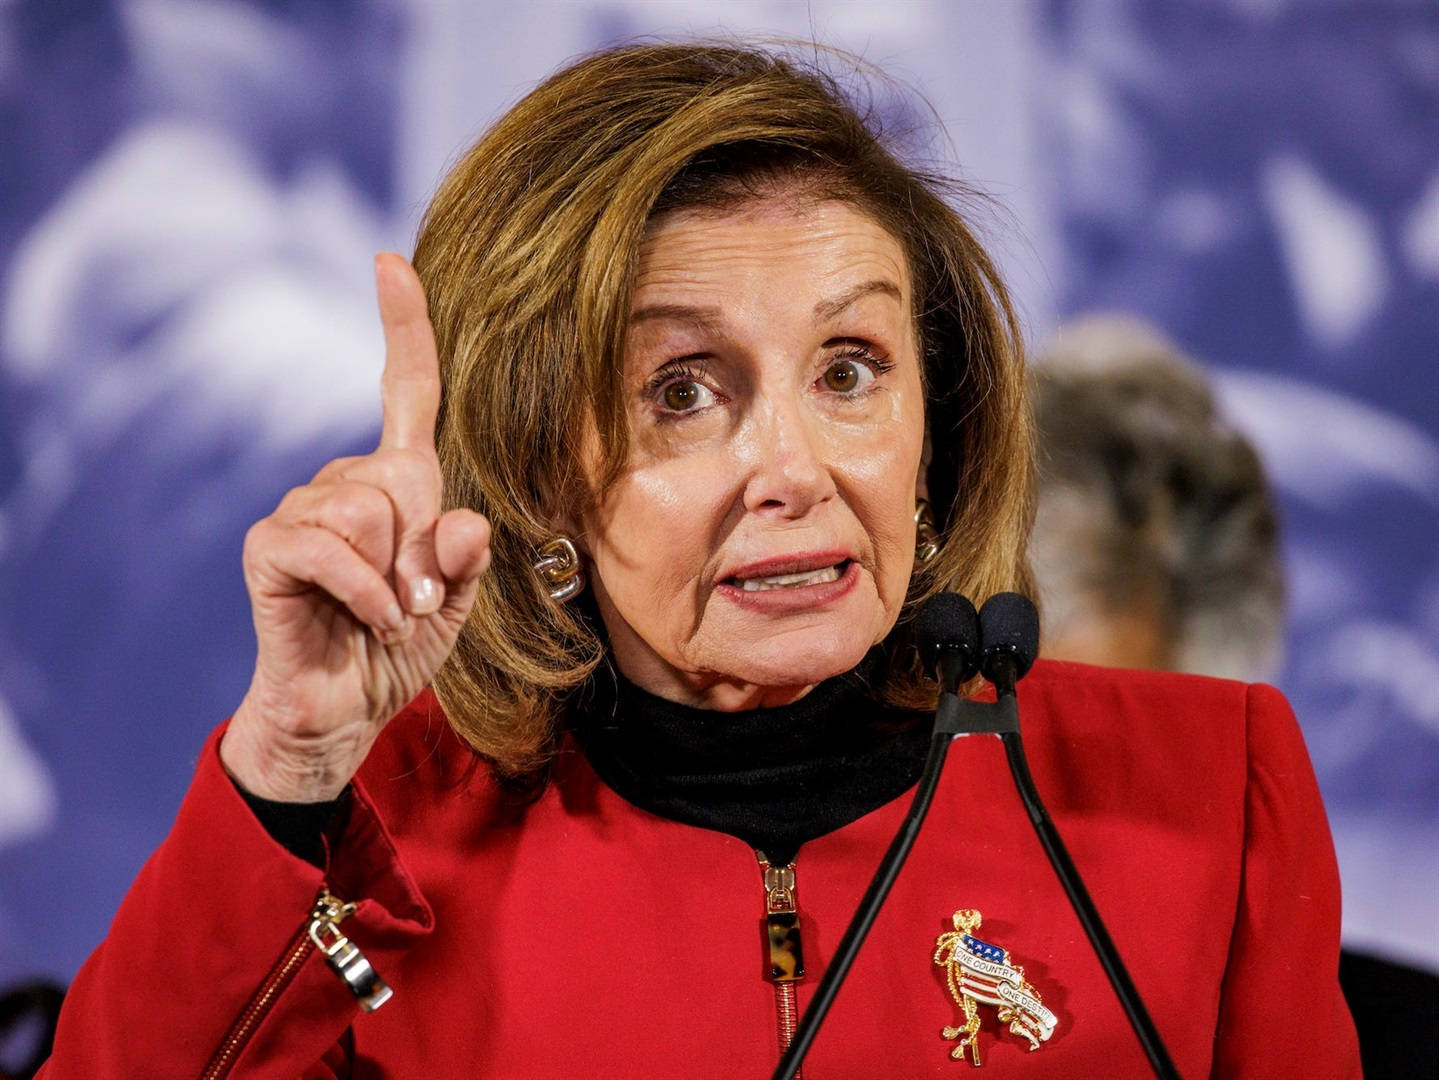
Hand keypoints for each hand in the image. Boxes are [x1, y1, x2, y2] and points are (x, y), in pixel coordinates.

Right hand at [220, 254, 490, 801]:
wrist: (346, 711)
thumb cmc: (399, 647)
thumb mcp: (457, 602)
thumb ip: (468, 559)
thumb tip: (460, 522)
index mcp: (398, 484)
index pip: (405, 391)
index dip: (403, 328)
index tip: (390, 262)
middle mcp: (346, 483)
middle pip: (406, 474)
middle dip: (426, 549)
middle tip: (415, 599)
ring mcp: (302, 510)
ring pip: (370, 508)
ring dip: (397, 578)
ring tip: (387, 614)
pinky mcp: (271, 546)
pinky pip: (332, 547)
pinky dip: (368, 594)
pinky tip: (371, 621)